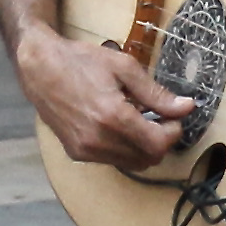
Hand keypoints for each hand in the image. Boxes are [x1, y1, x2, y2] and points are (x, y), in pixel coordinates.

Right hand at [17, 24, 197, 170]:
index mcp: (113, 117)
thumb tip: (186, 107)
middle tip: (158, 117)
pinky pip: (112, 160)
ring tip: (136, 119)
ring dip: (142, 146)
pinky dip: (123, 148)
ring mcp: (85, 150)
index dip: (173, 131)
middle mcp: (98, 140)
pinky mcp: (76, 153)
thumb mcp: (124, 69)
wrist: (40, 67)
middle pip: (149, 159)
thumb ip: (156, 94)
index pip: (159, 144)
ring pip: (132, 164)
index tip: (172, 116)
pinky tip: (117, 124)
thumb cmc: (80, 61)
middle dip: (160, 140)